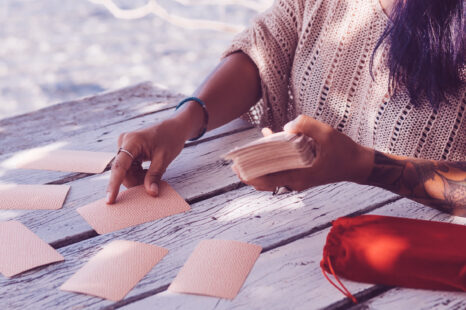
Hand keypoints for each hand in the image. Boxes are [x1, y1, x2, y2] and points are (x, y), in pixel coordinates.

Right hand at [106, 118, 186, 203]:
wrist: (174, 128)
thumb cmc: (170, 139)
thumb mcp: (164, 159)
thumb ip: (154, 176)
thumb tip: (151, 192)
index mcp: (132, 141)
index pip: (119, 166)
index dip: (113, 185)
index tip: (110, 200)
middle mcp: (124, 142)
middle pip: (122, 171)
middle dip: (135, 181)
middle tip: (151, 185)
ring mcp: (124, 145)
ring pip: (125, 171)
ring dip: (137, 178)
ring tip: (152, 173)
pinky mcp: (127, 149)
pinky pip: (128, 167)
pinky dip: (138, 173)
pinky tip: (148, 171)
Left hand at [240, 115, 373, 191]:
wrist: (357, 165)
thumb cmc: (343, 151)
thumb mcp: (327, 133)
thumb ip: (306, 126)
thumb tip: (285, 127)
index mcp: (299, 176)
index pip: (268, 179)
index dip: (251, 174)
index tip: (238, 167)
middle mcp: (295, 181)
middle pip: (265, 181)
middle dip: (249, 173)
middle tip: (234, 165)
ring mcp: (297, 180)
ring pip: (271, 178)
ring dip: (258, 168)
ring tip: (245, 156)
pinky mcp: (300, 175)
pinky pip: (280, 171)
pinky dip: (271, 161)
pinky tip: (267, 141)